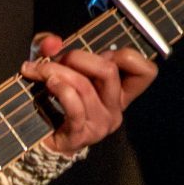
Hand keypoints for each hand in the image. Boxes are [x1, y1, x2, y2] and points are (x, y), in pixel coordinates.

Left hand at [20, 30, 156, 154]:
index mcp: (118, 94)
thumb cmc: (49, 102)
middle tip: (57, 60)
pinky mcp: (81, 136)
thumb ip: (49, 46)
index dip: (127, 55)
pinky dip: (60, 90)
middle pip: (109, 71)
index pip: (146, 72)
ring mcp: (99, 125)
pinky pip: (74, 107)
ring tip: (41, 72)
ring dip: (58, 72)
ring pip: (84, 86)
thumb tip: (51, 42)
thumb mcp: (52, 65)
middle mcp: (115, 110)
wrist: (37, 142)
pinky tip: (48, 85)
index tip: (100, 55)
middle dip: (78, 57)